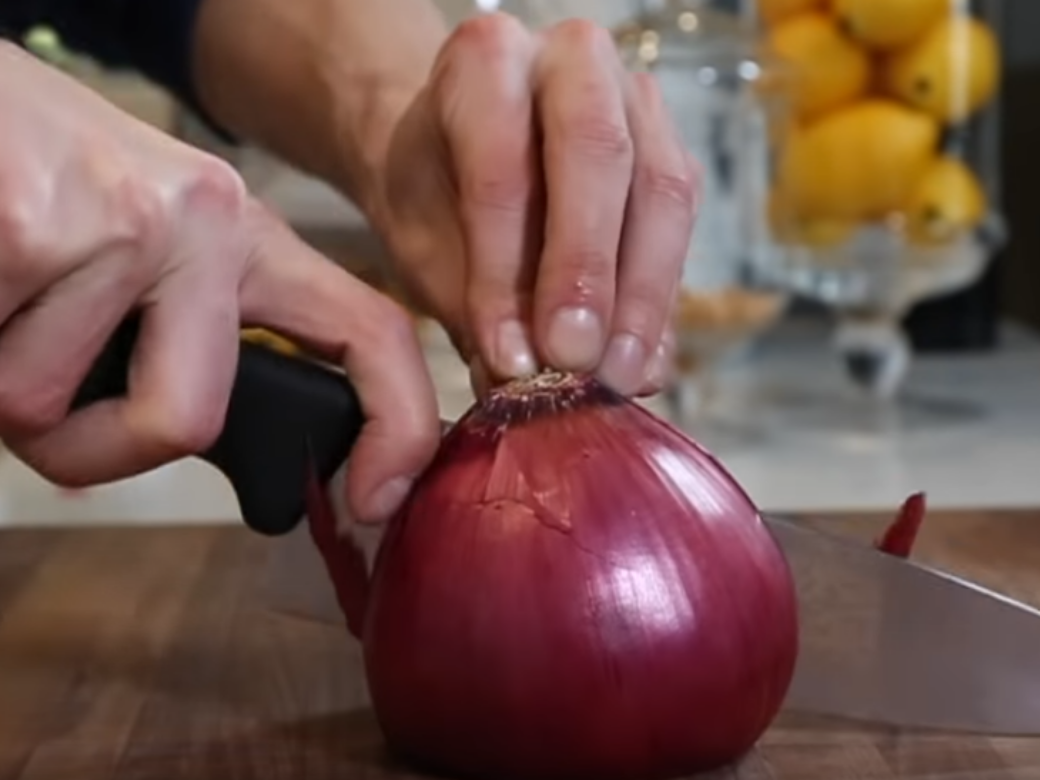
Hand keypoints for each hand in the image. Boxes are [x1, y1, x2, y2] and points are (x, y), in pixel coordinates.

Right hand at [0, 43, 438, 523]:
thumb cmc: (36, 172)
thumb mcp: (140, 240)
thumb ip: (179, 329)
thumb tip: (183, 437)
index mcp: (242, 237)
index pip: (371, 332)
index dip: (396, 426)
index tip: (376, 499)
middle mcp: (205, 223)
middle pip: (185, 423)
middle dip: (91, 447)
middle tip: (40, 395)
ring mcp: (127, 222)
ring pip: (45, 407)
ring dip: (0, 384)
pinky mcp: (33, 223)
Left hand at [372, 12, 699, 396]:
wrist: (461, 158)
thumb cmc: (436, 193)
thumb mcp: (425, 243)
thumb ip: (471, 304)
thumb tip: (523, 382)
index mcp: (486, 60)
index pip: (500, 163)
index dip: (506, 269)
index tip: (509, 356)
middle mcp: (572, 61)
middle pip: (598, 155)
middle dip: (587, 271)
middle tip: (574, 361)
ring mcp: (635, 101)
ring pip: (661, 191)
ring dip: (641, 296)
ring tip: (616, 376)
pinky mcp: (672, 153)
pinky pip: (682, 226)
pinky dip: (661, 302)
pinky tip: (642, 361)